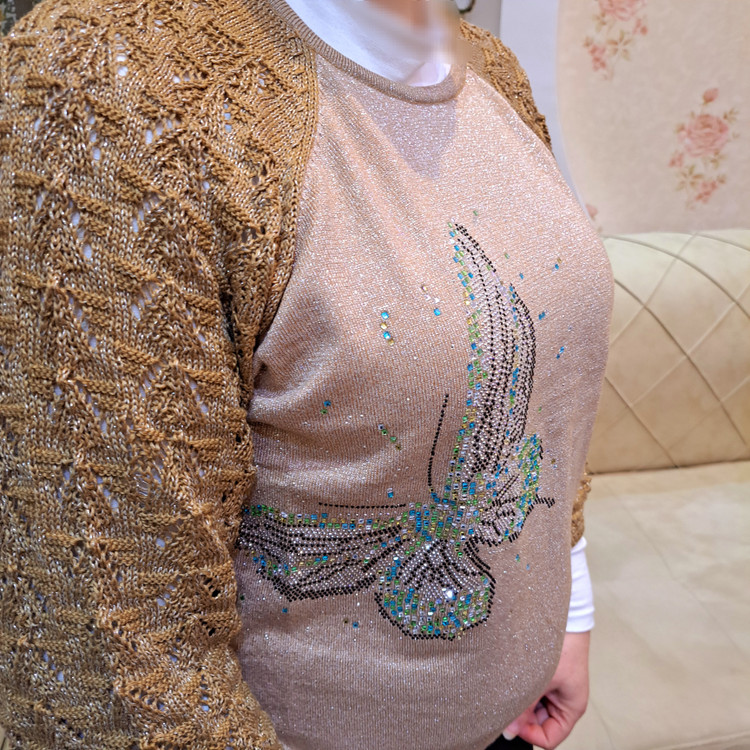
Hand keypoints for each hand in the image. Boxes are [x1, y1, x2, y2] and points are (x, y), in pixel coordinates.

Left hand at [503, 631, 590, 748]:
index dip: (530, 734)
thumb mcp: (539, 682)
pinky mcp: (542, 672)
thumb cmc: (559, 646)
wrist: (561, 615)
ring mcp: (552, 686)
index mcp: (571, 707)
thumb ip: (523, 709)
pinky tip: (511, 675)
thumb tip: (508, 731)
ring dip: (518, 698)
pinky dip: (518, 686)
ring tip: (511, 683)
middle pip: (538, 722)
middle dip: (521, 715)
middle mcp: (562, 699)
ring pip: (530, 705)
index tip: (512, 722)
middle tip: (506, 700)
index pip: (550, 738)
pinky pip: (528, 688)